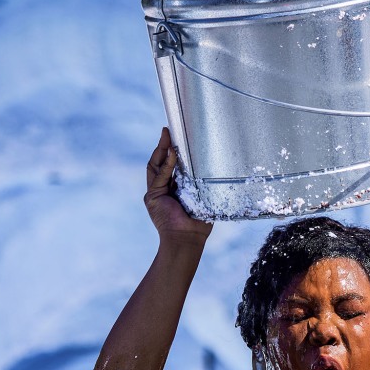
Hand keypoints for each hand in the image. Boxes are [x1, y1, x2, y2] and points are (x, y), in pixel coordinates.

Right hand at [145, 127, 211, 242]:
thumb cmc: (199, 222)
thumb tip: (217, 166)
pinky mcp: (153, 197)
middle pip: (159, 161)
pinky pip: (160, 176)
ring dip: (161, 149)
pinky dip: (166, 164)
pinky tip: (171, 153)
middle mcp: (162, 189)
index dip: (170, 150)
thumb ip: (202, 182)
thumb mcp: (202, 196)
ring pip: (155, 165)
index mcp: (173, 188)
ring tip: (167, 135)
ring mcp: (155, 193)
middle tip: (167, 130)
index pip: (169, 165)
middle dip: (162, 145)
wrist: (188, 239)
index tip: (176, 135)